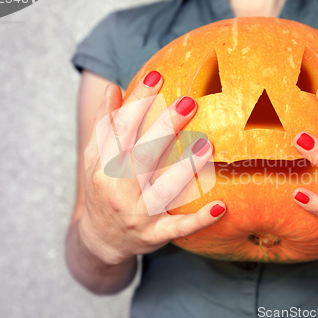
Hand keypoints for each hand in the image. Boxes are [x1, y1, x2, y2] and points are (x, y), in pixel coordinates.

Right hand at [79, 71, 225, 264]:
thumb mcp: (95, 159)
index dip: (137, 102)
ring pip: (163, 190)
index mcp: (104, 167)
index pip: (121, 130)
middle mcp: (119, 190)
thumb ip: (105, 125)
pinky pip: (179, 228)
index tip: (156, 77)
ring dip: (185, 169)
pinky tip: (222, 206)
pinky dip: (199, 220)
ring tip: (207, 145)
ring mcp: (138, 214)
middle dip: (165, 129)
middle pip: (143, 156)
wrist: (99, 240)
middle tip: (189, 102)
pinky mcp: (155, 235)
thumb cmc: (102, 191)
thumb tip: (113, 87)